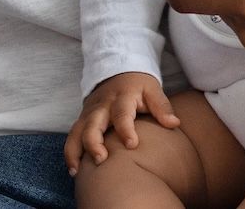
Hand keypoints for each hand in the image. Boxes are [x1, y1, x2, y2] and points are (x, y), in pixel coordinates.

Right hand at [64, 72, 179, 174]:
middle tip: (101, 160)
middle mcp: (102, 106)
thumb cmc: (138, 86)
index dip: (125, 129)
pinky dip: (70, 153)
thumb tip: (174, 123)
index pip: (121, 114)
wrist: (117, 72)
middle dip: (93, 142)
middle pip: (92, 124)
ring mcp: (89, 113)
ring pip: (77, 132)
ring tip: (77, 172)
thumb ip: (162, 107)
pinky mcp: (83, 120)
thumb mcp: (152, 90)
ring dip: (75, 151)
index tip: (132, 145)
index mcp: (121, 98)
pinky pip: (72, 136)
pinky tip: (74, 171)